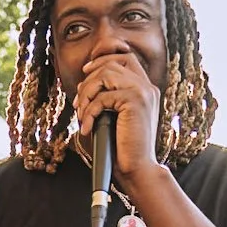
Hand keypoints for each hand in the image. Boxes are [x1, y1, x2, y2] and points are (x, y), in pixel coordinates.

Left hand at [74, 37, 164, 189]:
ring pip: (106, 74)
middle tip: (78, 103)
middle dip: (89, 80)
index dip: (102, 60)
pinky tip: (87, 127)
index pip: (125, 57)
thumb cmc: (122, 148)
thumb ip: (103, 97)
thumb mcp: (112, 117)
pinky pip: (103, 97)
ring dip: (87, 93)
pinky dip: (89, 112)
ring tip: (81, 113)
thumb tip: (82, 84)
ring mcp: (143, 92)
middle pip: (112, 63)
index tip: (86, 73)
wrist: (137, 169)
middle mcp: (147, 87)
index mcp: (145, 89)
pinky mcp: (136, 101)